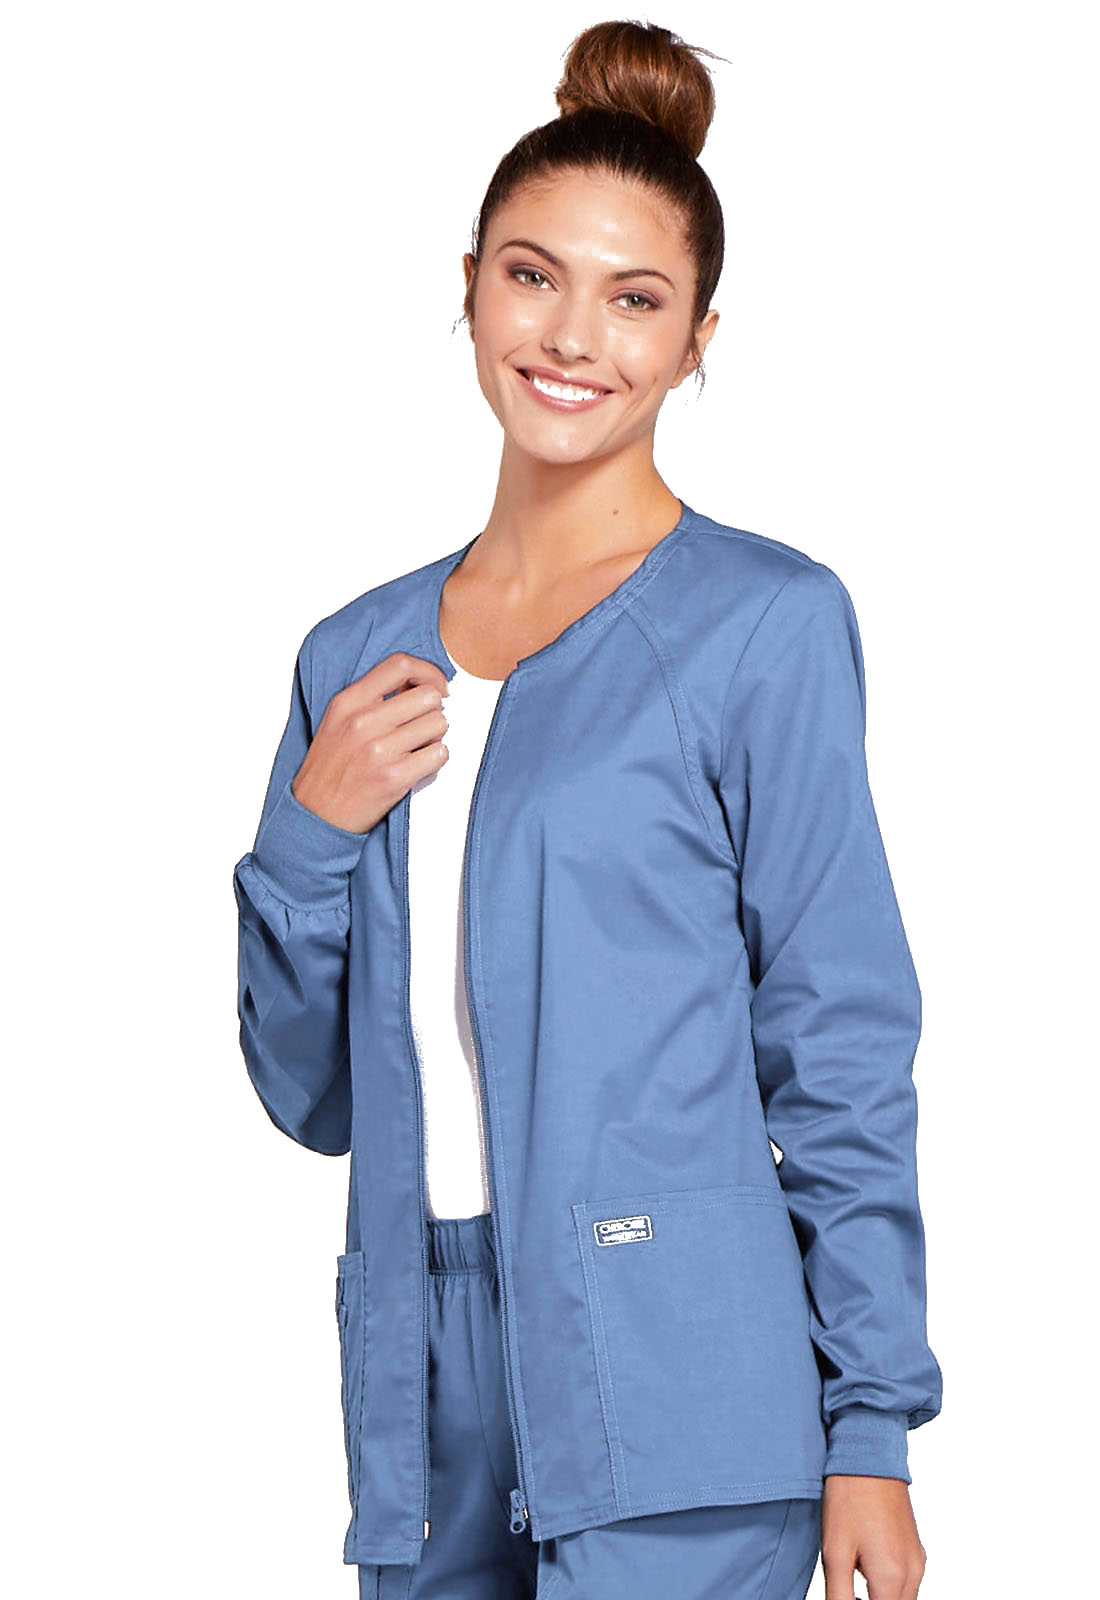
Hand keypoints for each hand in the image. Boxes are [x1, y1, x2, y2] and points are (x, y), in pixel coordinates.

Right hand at [291, 652, 450, 834]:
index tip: (437, 687)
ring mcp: (378, 750)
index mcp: (348, 701)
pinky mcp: (393, 778)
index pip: (400, 664)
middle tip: (422, 726)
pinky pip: (439, 754)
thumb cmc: (330, 767)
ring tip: (416, 748)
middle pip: (428, 696)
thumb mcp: (339, 720)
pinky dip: (435, 759)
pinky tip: (417, 765)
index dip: (429, 672)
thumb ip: (372, 698)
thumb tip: (416, 684)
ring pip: (439, 724)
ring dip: (435, 736)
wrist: (315, 814)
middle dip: (433, 710)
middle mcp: (363, 721)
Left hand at [822, 1476, 926, 1598]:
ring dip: (881, 1598)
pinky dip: (889, 1586)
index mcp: (892, 1578)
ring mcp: (917, 1559)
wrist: (868, 1454)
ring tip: (852, 1579)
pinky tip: (864, 1568)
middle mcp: (913, 1573)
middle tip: (846, 1591)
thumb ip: (839, 1596)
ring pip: (903, 1599)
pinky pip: (906, 1582)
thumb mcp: (834, 1553)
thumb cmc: (849, 1497)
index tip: (845, 1595)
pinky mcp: (915, 1548)